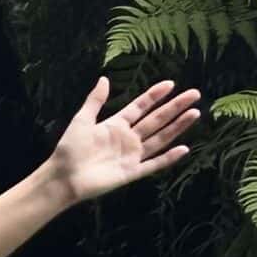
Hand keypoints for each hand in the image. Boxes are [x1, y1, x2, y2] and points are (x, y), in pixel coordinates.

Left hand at [45, 76, 199, 203]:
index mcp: (115, 125)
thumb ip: (94, 101)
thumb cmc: (69, 149)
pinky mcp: (131, 172)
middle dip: (175, 107)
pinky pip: (154, 164)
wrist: (63, 177)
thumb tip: (104, 79)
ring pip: (160, 138)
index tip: (170, 84)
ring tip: (194, 113)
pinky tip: (184, 148)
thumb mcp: (81, 121)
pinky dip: (168, 158)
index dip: (154, 96)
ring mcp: (131, 155)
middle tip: (194, 94)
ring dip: (177, 127)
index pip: (140, 107)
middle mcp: (127, 139)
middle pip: (156, 120)